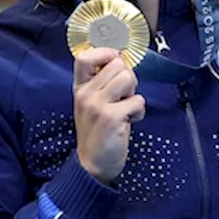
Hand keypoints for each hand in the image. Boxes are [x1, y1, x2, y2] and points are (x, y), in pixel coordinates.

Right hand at [73, 48, 146, 184]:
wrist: (93, 165)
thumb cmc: (97, 133)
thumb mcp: (92, 105)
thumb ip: (102, 83)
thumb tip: (122, 60)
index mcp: (80, 88)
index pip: (85, 57)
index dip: (106, 53)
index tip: (116, 62)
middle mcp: (86, 94)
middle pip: (117, 64)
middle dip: (128, 78)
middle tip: (124, 96)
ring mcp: (97, 105)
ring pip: (128, 78)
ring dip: (134, 93)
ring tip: (126, 109)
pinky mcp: (111, 117)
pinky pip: (137, 101)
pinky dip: (139, 111)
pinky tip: (130, 122)